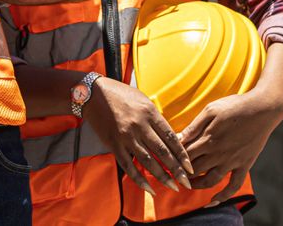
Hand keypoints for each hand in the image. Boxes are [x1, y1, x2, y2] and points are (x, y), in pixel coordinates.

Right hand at [84, 78, 192, 193]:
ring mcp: (126, 136)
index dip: (182, 154)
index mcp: (149, 112)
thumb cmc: (120, 94)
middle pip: (162, 152)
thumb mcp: (142, 100)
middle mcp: (140, 125)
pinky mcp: (114, 144)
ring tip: (173, 187)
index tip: (190, 166)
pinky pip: (128, 165)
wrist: (92, 93)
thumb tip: (168, 136)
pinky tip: (149, 188)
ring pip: (148, 161)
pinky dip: (139, 179)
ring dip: (162, 176)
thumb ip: (155, 118)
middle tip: (187, 182)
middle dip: (177, 169)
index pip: (171, 137)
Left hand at [180, 92, 282, 204]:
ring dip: (197, 185)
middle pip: (195, 169)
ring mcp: (232, 161)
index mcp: (208, 139)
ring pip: (210, 180)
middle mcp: (218, 154)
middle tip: (173, 174)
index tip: (166, 161)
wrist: (263, 110)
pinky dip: (223, 196)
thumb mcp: (211, 110)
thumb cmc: (235, 106)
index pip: (185, 154)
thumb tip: (178, 138)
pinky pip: (233, 185)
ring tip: (188, 185)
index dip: (174, 159)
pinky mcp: (244, 165)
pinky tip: (213, 201)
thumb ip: (194, 126)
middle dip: (181, 173)